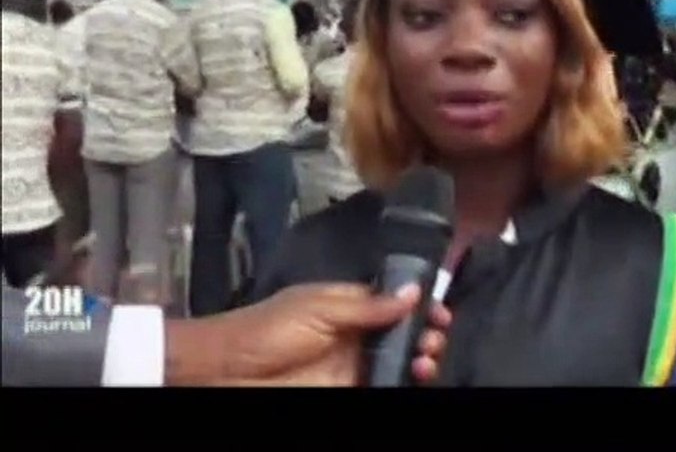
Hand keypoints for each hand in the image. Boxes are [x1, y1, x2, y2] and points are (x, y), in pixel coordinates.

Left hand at [167, 283, 450, 386]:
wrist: (227, 372)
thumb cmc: (266, 330)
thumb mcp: (318, 307)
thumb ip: (367, 304)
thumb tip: (413, 292)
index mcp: (347, 304)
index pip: (393, 301)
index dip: (419, 304)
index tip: (440, 310)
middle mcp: (355, 333)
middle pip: (403, 332)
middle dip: (425, 331)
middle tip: (435, 335)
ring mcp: (353, 364)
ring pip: (399, 360)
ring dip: (420, 356)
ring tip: (427, 356)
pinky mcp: (348, 390)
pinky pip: (385, 383)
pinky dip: (405, 379)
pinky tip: (417, 373)